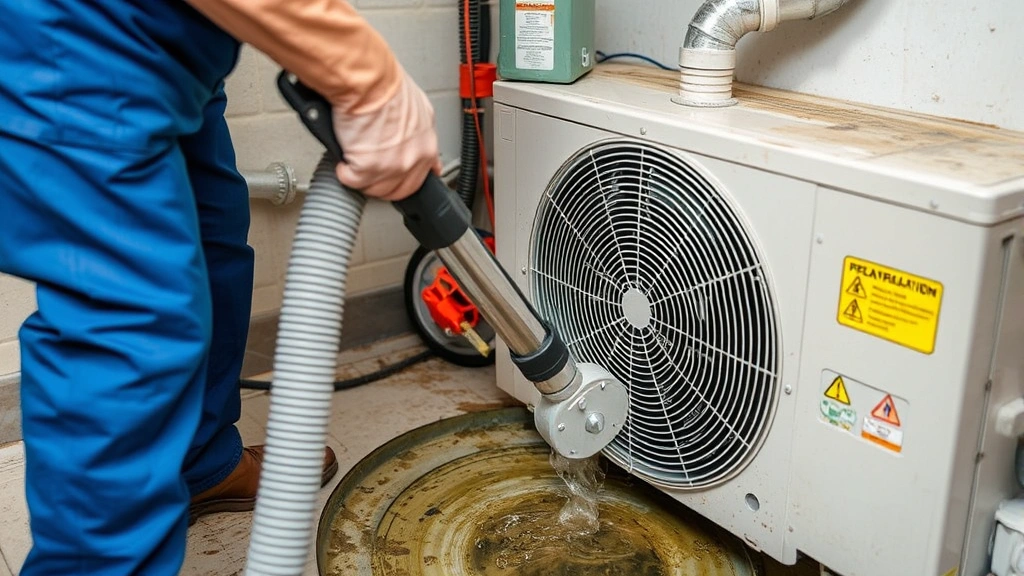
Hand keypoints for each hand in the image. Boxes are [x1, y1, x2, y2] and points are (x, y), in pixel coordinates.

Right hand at [332, 68, 441, 200]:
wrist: (366, 81)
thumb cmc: (385, 83)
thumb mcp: (417, 106)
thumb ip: (417, 128)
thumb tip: (412, 137)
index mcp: (426, 144)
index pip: (421, 177)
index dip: (403, 178)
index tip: (394, 177)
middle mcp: (413, 158)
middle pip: (398, 189)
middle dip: (380, 182)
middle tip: (367, 171)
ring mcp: (392, 166)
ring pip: (374, 189)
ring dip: (360, 178)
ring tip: (353, 161)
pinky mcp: (368, 169)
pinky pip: (351, 181)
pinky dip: (343, 171)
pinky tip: (343, 159)